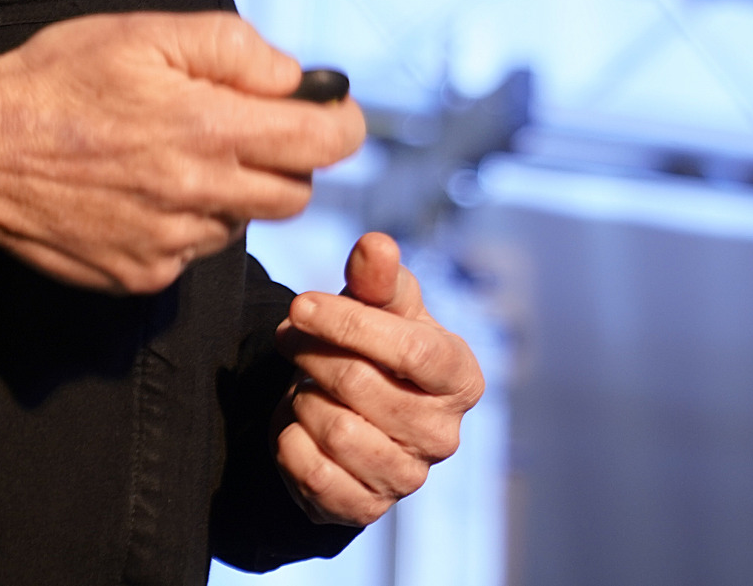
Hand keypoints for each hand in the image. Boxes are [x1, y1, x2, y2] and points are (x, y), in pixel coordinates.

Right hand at [0, 12, 363, 293]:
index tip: (334, 111)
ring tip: (179, 153)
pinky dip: (187, 222)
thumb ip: (232, 48)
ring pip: (243, 223)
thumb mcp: (145, 34)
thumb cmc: (57, 80)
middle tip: (248, 126)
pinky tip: (142, 190)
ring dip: (234, 191)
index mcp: (208, 129)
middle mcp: (198, 196)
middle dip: (289, 158)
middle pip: (295, 193)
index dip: (341, 124)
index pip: (323, 144)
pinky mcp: (140, 276)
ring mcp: (169, 245)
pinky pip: (193, 252)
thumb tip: (292, 77)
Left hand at [275, 232, 484, 525]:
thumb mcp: (382, 305)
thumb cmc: (378, 346)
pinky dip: (290, 441)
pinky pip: (312, 472)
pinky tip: (299, 424)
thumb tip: (375, 244)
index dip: (351, 324)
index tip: (301, 305)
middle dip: (313, 354)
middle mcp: (444, 434)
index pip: (412, 350)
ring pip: (335, 430)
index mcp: (461, 378)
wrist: (353, 414)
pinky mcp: (366, 508)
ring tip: (306, 384)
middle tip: (290, 337)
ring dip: (303, 398)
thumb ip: (378, 276)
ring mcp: (408, 478)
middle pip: (361, 385)